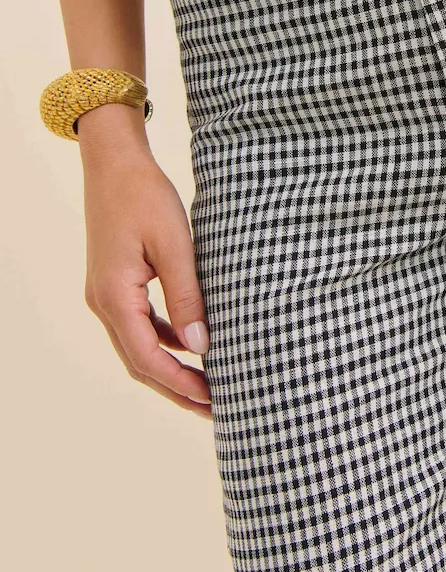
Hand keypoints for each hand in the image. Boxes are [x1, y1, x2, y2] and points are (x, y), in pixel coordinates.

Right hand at [81, 120, 211, 418]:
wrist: (115, 162)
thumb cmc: (146, 196)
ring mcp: (107, 294)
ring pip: (141, 345)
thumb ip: (187, 295)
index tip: (213, 401)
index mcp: (114, 296)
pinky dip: (167, 340)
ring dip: (173, 367)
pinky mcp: (117, 283)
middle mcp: (104, 302)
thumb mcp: (175, 245)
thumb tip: (201, 346)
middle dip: (177, 388)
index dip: (181, 384)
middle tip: (216, 409)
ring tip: (210, 385)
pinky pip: (142, 323)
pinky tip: (196, 345)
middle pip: (141, 361)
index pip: (148, 358)